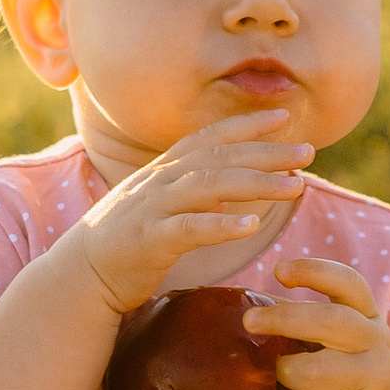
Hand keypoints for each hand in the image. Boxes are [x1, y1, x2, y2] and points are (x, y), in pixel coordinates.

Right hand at [65, 109, 314, 316]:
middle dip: (267, 152)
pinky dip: (221, 225)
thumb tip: (236, 182)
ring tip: (295, 186)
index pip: (211, 137)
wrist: (81, 273)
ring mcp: (153, 208)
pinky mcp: (149, 240)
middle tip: (308, 152)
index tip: (285, 117)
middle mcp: (161, 180)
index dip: (247, 124)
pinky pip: (189, 228)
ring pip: (211, 187)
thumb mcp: (161, 203)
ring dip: (257, 184)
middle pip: (220, 158)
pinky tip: (251, 226)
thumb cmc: (128, 239)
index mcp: (165, 170)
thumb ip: (194, 189)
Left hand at [242, 256, 389, 389]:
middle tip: (250, 321)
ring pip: (318, 370)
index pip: (348, 283)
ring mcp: (373, 379)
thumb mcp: (340, 339)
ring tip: (279, 372)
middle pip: (332, 321)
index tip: (278, 271)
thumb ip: (303, 319)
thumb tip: (244, 302)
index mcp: (367, 315)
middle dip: (285, 319)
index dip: (314, 271)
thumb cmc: (349, 370)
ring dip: (288, 371)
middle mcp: (376, 342)